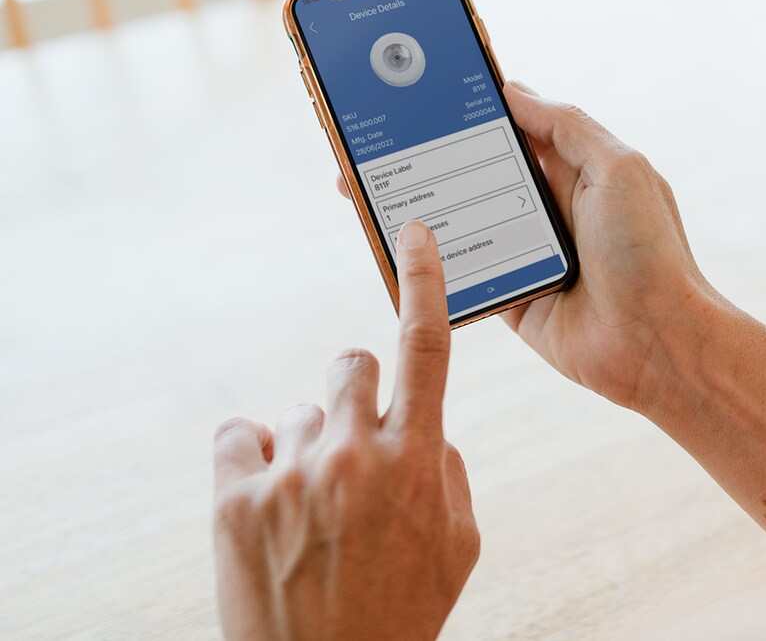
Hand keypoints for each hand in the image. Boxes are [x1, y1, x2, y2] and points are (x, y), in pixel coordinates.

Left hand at [212, 221, 478, 640]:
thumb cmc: (402, 612)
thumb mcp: (462, 544)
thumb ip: (449, 468)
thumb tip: (421, 425)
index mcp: (418, 459)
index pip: (425, 345)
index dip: (423, 280)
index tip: (414, 232)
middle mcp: (354, 454)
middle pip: (351, 363)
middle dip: (356, 391)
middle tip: (355, 443)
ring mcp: (290, 474)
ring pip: (299, 411)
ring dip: (310, 445)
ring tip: (313, 509)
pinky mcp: (233, 499)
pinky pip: (241, 433)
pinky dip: (255, 456)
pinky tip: (269, 499)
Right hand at [336, 82, 716, 410]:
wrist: (657, 343)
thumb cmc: (648, 251)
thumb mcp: (619, 168)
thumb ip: (566, 127)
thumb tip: (512, 91)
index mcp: (575, 171)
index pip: (514, 130)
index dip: (473, 111)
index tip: (424, 90)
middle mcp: (547, 209)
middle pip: (476, 173)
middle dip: (428, 156)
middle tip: (376, 136)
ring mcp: (525, 254)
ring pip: (460, 222)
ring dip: (418, 205)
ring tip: (362, 182)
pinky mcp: (510, 297)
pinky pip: (460, 273)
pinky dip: (428, 261)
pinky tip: (387, 241)